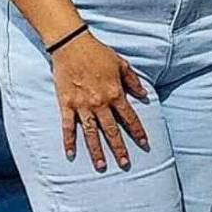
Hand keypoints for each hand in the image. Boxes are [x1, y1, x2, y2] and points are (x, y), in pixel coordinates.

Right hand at [50, 31, 150, 172]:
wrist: (71, 45)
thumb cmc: (98, 53)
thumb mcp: (122, 64)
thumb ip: (133, 82)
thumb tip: (144, 95)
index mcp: (115, 94)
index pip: (130, 118)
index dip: (138, 132)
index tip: (145, 144)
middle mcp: (100, 103)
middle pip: (111, 131)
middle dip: (119, 148)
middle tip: (125, 164)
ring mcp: (82, 105)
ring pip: (91, 133)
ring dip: (96, 150)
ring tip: (101, 166)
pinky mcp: (66, 104)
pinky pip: (68, 126)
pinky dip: (69, 140)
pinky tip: (71, 154)